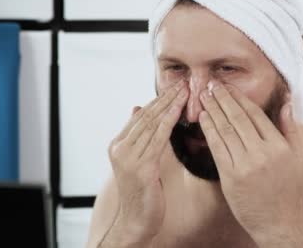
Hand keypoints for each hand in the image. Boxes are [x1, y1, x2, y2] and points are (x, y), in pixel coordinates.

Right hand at [106, 80, 187, 243]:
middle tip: (183, 82)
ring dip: (170, 105)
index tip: (175, 87)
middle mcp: (120, 148)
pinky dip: (169, 122)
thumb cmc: (142, 193)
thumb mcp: (137, 161)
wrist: (136, 221)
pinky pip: (158, 139)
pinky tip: (180, 111)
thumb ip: (138, 136)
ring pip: (152, 124)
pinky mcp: (141, 168)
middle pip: (146, 116)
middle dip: (166, 97)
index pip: (140, 116)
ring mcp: (128, 158)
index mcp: (118, 145)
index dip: (158, 100)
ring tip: (185, 91)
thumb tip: (137, 108)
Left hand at [198, 81, 302, 244]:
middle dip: (222, 99)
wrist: (279, 222)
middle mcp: (263, 154)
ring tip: (203, 97)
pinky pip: (217, 148)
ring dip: (212, 111)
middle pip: (238, 119)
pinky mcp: (231, 177)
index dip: (239, 98)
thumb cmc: (288, 190)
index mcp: (279, 146)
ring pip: (225, 131)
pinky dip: (208, 131)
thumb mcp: (297, 156)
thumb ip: (289, 127)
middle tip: (210, 86)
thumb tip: (286, 101)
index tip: (228, 87)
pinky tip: (203, 119)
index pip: (255, 114)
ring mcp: (245, 166)